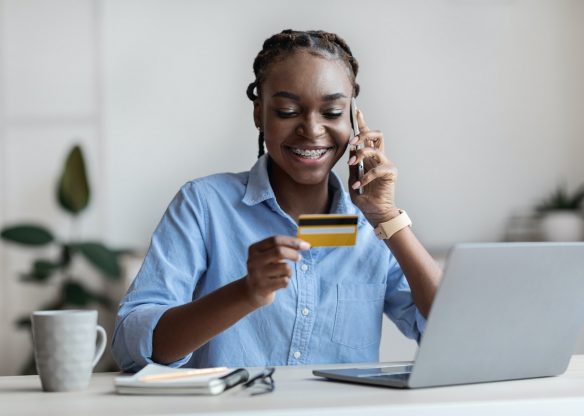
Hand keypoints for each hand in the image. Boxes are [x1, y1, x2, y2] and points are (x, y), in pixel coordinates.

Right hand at [244, 236, 309, 306]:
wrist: (252, 291)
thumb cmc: (266, 269)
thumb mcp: (269, 256)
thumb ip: (282, 248)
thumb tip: (303, 244)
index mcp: (254, 249)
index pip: (275, 240)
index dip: (292, 241)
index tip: (306, 245)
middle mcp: (253, 260)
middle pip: (279, 251)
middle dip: (294, 254)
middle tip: (299, 258)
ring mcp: (257, 274)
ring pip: (285, 268)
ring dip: (290, 271)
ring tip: (284, 275)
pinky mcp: (263, 287)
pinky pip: (285, 281)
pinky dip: (287, 281)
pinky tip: (279, 283)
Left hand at [348, 110, 399, 225]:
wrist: (376, 213)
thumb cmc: (366, 199)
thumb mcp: (353, 182)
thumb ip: (352, 169)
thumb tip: (350, 154)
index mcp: (370, 159)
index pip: (368, 137)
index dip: (363, 124)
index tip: (357, 112)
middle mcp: (379, 159)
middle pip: (377, 135)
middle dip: (364, 134)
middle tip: (352, 142)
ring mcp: (386, 165)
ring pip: (376, 148)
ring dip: (361, 153)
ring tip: (352, 163)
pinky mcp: (390, 173)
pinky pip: (378, 168)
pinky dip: (366, 176)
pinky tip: (359, 185)